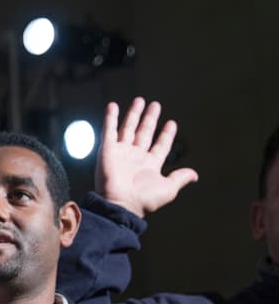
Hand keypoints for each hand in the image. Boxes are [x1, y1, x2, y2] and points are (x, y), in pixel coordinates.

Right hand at [95, 98, 197, 217]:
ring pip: (128, 128)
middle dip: (150, 119)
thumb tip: (195, 175)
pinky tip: (112, 106)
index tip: (171, 123)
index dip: (166, 135)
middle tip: (155, 105)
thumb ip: (180, 178)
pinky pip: (109, 130)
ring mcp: (121, 152)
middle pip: (144, 133)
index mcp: (150, 165)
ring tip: (140, 100)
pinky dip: (110, 118)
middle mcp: (136, 156)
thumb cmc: (144, 199)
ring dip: (134, 114)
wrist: (120, 203)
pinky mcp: (107, 150)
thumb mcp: (168, 189)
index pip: (160, 145)